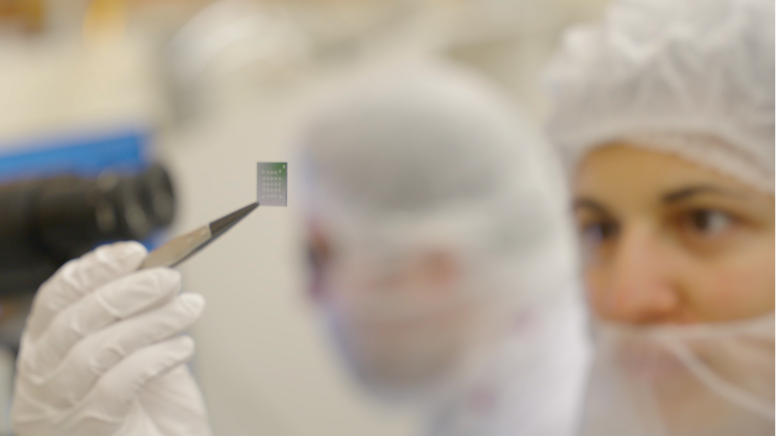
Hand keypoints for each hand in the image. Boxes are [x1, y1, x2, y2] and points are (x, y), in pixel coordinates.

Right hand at [12, 242, 211, 435]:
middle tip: (170, 278)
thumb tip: (160, 275)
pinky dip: (157, 357)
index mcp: (43, 352)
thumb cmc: (143, 409)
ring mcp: (61, 409)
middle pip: (75, 320)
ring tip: (190, 308)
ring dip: (153, 320)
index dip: (94, 270)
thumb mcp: (137, 352)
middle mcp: (42, 380)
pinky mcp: (93, 430)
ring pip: (99, 349)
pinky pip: (121, 383)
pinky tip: (183, 348)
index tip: (134, 253)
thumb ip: (138, 317)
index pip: (55, 299)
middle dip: (129, 291)